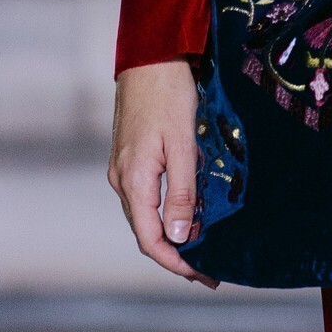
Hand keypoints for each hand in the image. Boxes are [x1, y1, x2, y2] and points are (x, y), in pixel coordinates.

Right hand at [108, 60, 217, 285]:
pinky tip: (189, 213)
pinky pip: (147, 196)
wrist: (151, 56)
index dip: (176, 263)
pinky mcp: (131, 157)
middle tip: (210, 268)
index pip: (150, 240)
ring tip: (204, 245)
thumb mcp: (182, 145)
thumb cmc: (169, 95)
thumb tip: (180, 237)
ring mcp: (124, 169)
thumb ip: (181, 192)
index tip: (203, 275)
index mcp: (133, 181)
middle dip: (177, 253)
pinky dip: (167, 212)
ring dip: (173, 234)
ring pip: (147, 215)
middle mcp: (122, 180)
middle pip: (147, 232)